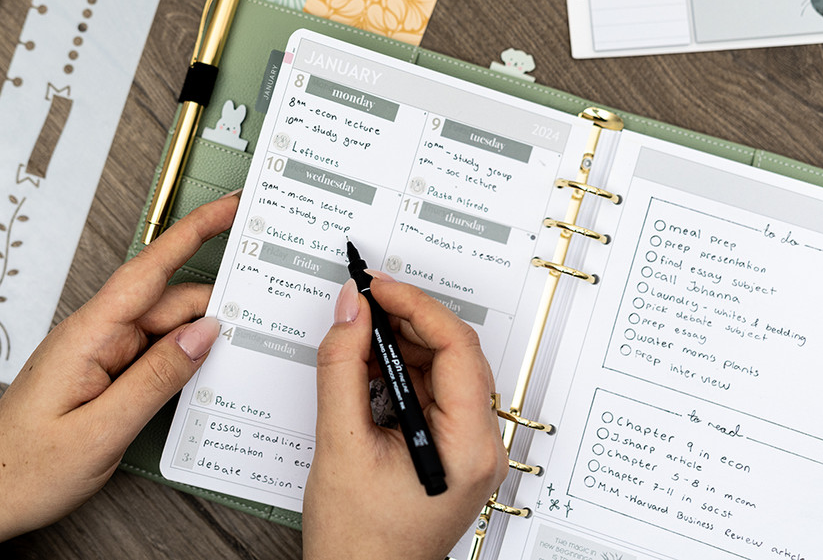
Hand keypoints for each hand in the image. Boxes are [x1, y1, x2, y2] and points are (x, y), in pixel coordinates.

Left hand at [0, 194, 238, 547]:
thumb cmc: (26, 469)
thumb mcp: (101, 432)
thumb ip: (157, 379)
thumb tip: (204, 335)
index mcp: (91, 335)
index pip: (151, 268)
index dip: (195, 231)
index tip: (229, 208)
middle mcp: (98, 335)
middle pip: (172, 303)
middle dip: (217, 307)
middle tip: (259, 321)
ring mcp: (103, 353)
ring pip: (169, 330)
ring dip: (200, 342)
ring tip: (229, 364)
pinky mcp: (107, 371)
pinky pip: (156, 353)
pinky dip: (183, 361)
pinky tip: (197, 380)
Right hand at [303, 276, 508, 559]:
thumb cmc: (358, 540)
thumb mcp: (340, 444)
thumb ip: (343, 367)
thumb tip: (351, 310)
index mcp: (469, 446)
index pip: (458, 348)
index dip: (416, 306)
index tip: (377, 287)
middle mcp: (482, 446)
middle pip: (456, 355)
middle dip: (407, 322)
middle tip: (363, 302)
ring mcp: (470, 449)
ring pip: (445, 370)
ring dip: (402, 345)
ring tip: (358, 335)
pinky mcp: (453, 449)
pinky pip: (434, 393)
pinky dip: (402, 372)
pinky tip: (369, 365)